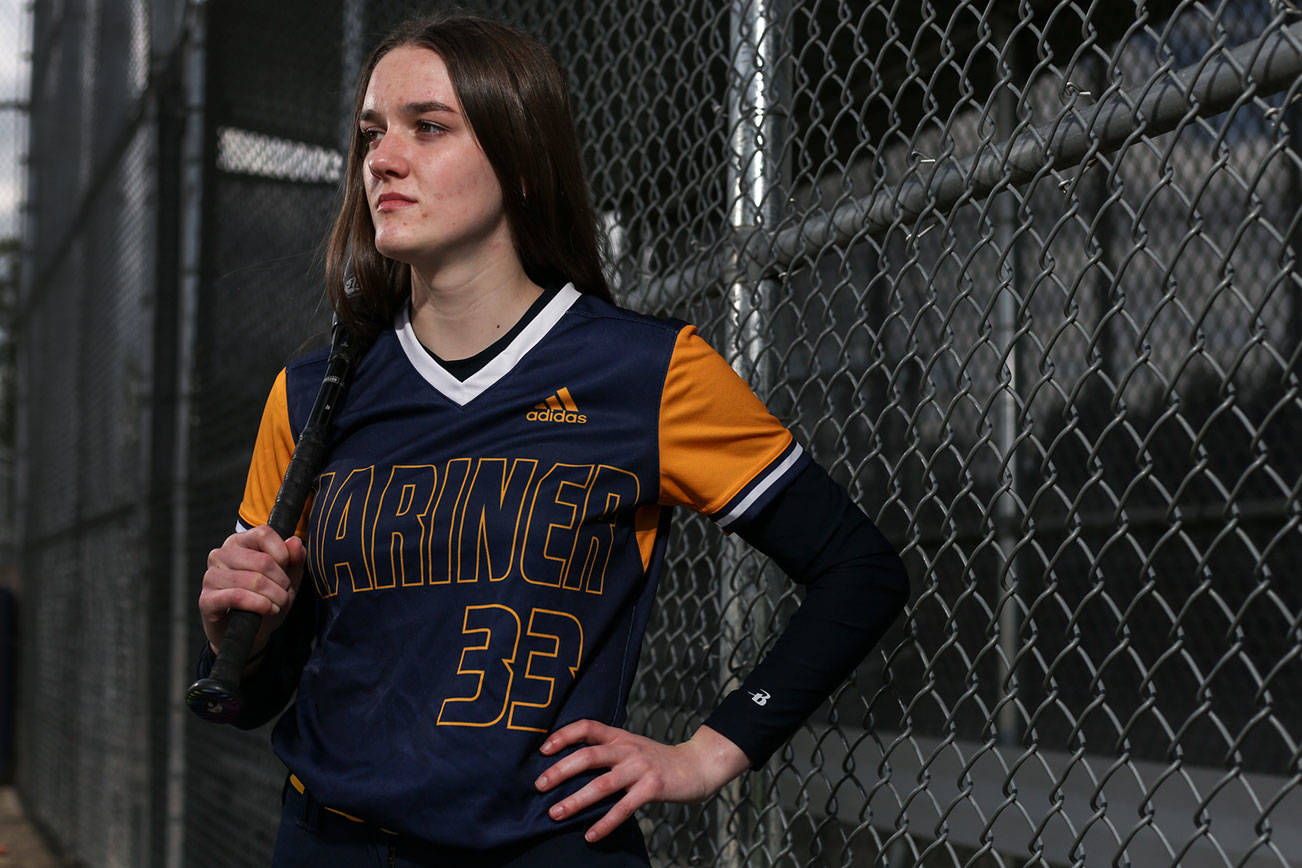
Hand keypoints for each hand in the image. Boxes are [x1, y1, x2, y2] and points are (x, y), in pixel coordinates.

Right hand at [198, 525, 306, 659]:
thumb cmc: (267, 597)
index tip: (287, 569)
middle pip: (262, 560)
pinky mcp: (207, 600)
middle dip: (281, 581)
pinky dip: (259, 604)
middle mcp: (220, 555)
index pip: (264, 534)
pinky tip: (268, 609)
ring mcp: (211, 577)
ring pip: (252, 580)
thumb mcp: (288, 577)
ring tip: (278, 603)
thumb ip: (294, 558)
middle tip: (284, 592)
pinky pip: (237, 597)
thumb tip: (294, 542)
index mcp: (239, 542)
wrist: (250, 630)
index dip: (283, 553)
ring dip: (274, 595)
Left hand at [534, 721, 749, 841]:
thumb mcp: (631, 747)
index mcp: (619, 736)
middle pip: (588, 756)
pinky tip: (590, 835)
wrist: (695, 766)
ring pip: (601, 785)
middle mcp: (627, 749)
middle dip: (560, 771)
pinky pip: (623, 808)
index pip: (587, 727)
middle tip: (539, 785)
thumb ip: (607, 751)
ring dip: (576, 801)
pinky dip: (605, 823)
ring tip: (555, 813)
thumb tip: (568, 766)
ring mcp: (640, 768)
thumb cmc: (656, 760)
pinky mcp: (652, 788)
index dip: (563, 735)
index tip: (543, 749)